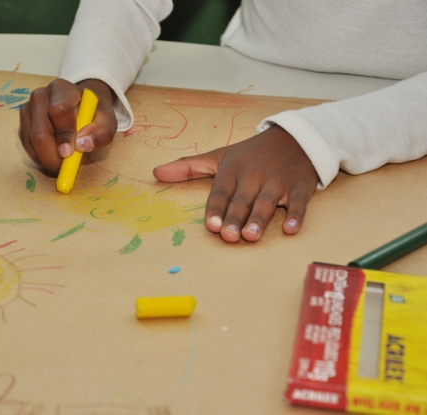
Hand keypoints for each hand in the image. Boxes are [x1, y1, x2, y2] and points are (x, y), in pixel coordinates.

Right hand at [19, 78, 117, 174]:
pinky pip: (26, 144)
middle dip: (51, 155)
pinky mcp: (23, 122)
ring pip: (30, 140)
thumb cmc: (94, 114)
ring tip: (60, 163)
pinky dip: (37, 156)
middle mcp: (40, 95)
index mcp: (62, 89)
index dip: (63, 135)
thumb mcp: (107, 122)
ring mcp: (28, 108)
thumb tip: (81, 146)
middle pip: (39, 130)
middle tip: (63, 168)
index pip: (58, 110)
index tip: (69, 154)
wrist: (80, 106)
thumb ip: (100, 133)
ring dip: (44, 158)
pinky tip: (51, 157)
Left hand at [153, 125, 318, 242]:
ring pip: (267, 202)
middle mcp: (254, 175)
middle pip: (243, 200)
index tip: (212, 225)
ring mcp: (278, 181)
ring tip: (251, 236)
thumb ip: (188, 167)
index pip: (221, 192)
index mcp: (233, 169)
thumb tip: (155, 172)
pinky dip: (297, 215)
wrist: (295, 138)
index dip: (216, 208)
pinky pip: (299, 203)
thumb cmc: (251, 154)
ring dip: (260, 219)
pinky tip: (291, 229)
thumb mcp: (220, 156)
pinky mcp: (300, 186)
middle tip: (229, 236)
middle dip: (235, 217)